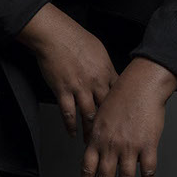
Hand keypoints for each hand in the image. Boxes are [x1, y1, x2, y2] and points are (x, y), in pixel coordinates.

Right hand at [17, 3, 119, 142]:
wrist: (55, 34)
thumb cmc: (74, 37)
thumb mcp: (98, 49)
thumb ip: (105, 66)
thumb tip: (109, 76)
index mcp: (106, 70)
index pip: (119, 95)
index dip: (120, 109)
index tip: (121, 120)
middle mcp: (95, 82)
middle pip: (106, 110)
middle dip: (109, 126)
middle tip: (110, 138)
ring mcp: (79, 88)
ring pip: (89, 116)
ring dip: (90, 131)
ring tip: (91, 142)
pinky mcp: (63, 91)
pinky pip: (68, 114)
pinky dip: (70, 126)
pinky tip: (71, 133)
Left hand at [80, 57, 176, 176]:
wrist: (142, 83)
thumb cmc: (122, 95)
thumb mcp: (101, 114)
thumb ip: (96, 134)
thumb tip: (90, 150)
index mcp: (98, 137)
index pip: (87, 170)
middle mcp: (111, 144)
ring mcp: (130, 146)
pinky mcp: (148, 146)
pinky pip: (147, 173)